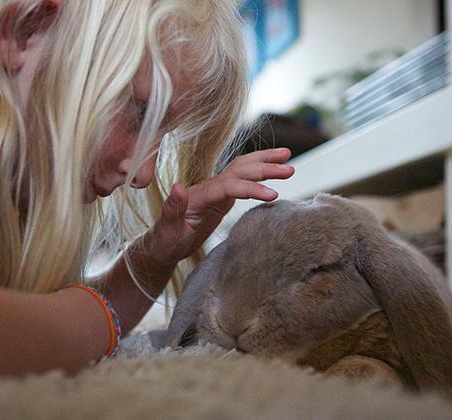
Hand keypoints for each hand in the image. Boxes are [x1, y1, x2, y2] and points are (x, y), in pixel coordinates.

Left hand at [147, 147, 294, 267]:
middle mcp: (209, 187)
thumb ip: (172, 208)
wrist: (162, 244)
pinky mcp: (221, 197)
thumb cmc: (164, 240)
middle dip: (264, 167)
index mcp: (198, 195)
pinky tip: (272, 169)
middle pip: (239, 170)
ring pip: (242, 169)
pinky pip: (243, 179)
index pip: (229, 186)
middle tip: (290, 168)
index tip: (273, 195)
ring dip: (263, 161)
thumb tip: (177, 187)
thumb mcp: (166, 229)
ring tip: (287, 156)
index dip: (251, 188)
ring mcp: (216, 190)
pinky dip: (257, 171)